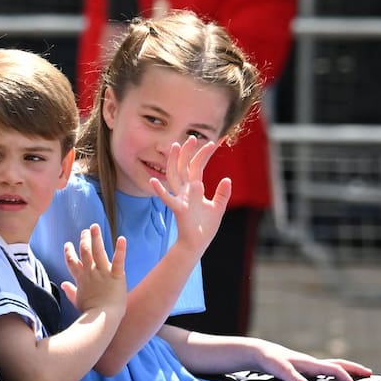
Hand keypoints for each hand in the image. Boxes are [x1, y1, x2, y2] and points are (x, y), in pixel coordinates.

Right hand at [61, 224, 126, 315]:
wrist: (102, 319)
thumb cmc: (90, 312)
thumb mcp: (77, 301)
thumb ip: (70, 291)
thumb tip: (63, 284)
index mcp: (81, 278)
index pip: (72, 262)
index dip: (69, 252)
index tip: (68, 244)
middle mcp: (90, 272)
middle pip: (84, 252)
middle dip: (84, 240)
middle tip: (85, 231)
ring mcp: (103, 273)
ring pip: (98, 251)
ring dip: (96, 238)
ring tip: (94, 226)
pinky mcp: (116, 275)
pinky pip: (118, 260)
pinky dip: (120, 249)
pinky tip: (121, 238)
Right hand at [150, 136, 230, 254]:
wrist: (197, 243)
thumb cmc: (205, 227)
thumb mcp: (218, 208)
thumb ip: (222, 194)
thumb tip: (227, 179)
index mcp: (195, 189)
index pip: (197, 167)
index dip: (203, 155)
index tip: (212, 142)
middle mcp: (186, 191)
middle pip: (184, 167)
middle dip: (188, 152)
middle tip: (192, 137)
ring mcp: (180, 198)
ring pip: (174, 176)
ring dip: (174, 162)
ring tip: (175, 146)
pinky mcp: (178, 209)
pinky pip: (168, 199)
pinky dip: (160, 190)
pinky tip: (153, 181)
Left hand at [252, 339, 372, 380]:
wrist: (258, 352)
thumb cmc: (269, 360)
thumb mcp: (280, 370)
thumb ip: (294, 379)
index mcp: (309, 363)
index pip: (334, 368)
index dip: (346, 377)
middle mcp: (311, 362)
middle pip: (336, 363)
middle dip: (353, 368)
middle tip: (368, 373)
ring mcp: (307, 365)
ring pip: (330, 366)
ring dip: (344, 370)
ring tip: (355, 377)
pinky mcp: (302, 368)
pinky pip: (322, 371)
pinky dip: (332, 374)